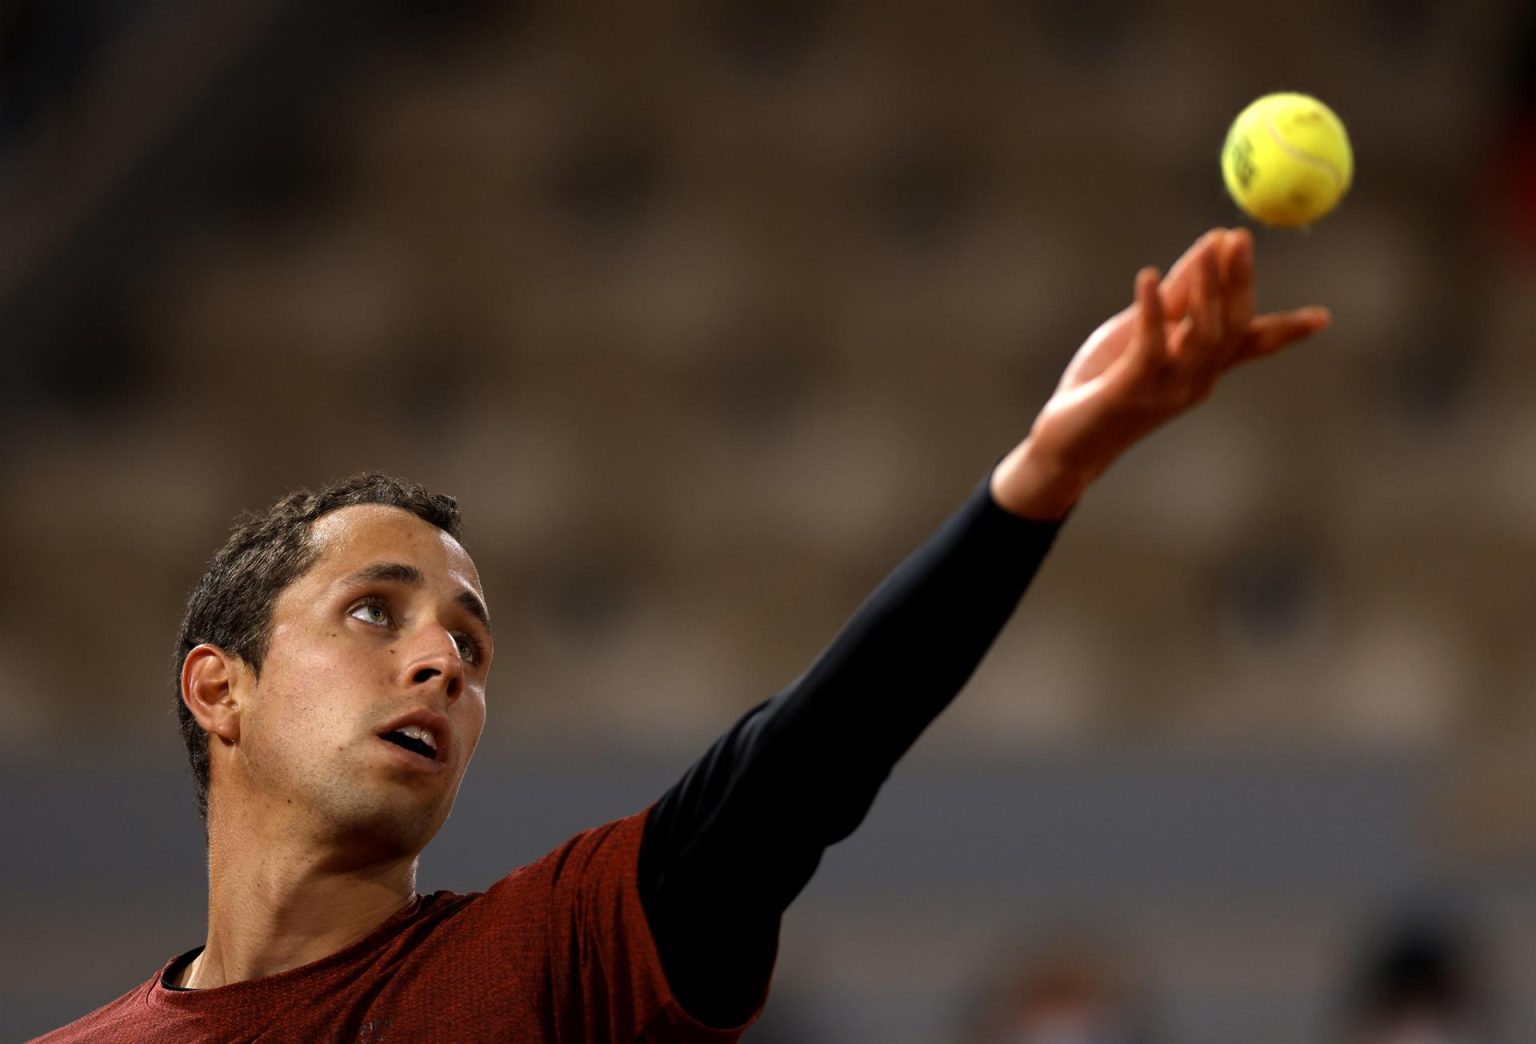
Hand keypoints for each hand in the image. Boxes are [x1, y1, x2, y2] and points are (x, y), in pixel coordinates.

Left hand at [990, 228, 1331, 519]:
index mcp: (1201, 370)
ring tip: (1208, 248)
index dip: (1287, 332)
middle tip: (1241, 238)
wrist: (1065, 442)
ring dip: (1207, 289)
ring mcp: (1166, 389)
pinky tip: (1148, 276)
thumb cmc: (1101, 385)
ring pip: (1203, 338)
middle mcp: (1194, 382)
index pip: (1250, 348)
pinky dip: (1152, 309)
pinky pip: (1151, 346)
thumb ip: (1175, 297)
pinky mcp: (1131, 390)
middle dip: (1240, 283)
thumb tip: (1211, 246)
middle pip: (1232, 330)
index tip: (1325, 318)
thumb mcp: (1140, 331)